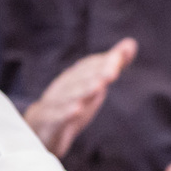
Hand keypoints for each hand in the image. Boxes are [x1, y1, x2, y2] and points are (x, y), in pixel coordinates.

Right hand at [24, 38, 137, 157]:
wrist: (39, 127)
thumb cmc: (71, 102)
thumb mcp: (93, 84)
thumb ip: (111, 66)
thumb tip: (131, 43)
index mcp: (74, 77)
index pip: (89, 67)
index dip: (104, 62)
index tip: (119, 58)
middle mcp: (63, 87)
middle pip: (80, 79)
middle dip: (97, 74)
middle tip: (113, 71)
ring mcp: (54, 104)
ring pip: (68, 97)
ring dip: (83, 91)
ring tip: (99, 87)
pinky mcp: (48, 123)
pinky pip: (56, 118)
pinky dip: (65, 114)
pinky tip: (76, 110)